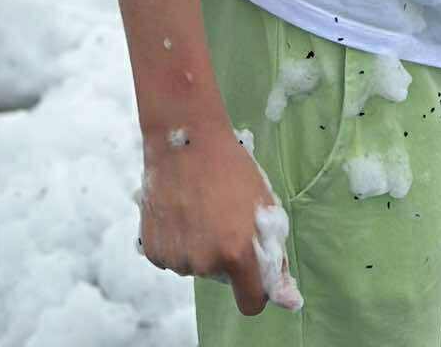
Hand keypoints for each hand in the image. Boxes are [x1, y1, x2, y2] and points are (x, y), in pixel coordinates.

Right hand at [137, 121, 298, 316]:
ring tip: (199, 207)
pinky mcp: (153, 250)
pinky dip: (176, 242)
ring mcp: (177, 258)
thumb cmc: (231, 167)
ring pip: (195, 267)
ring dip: (199, 247)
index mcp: (238, 253)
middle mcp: (206, 262)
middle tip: (221, 217)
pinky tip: (180, 211)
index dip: (254, 290)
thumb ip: (274, 253)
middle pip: (222, 278)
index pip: (251, 303)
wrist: (187, 138)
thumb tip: (287, 297)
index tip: (252, 273)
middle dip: (225, 257)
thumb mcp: (265, 205)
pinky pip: (172, 257)